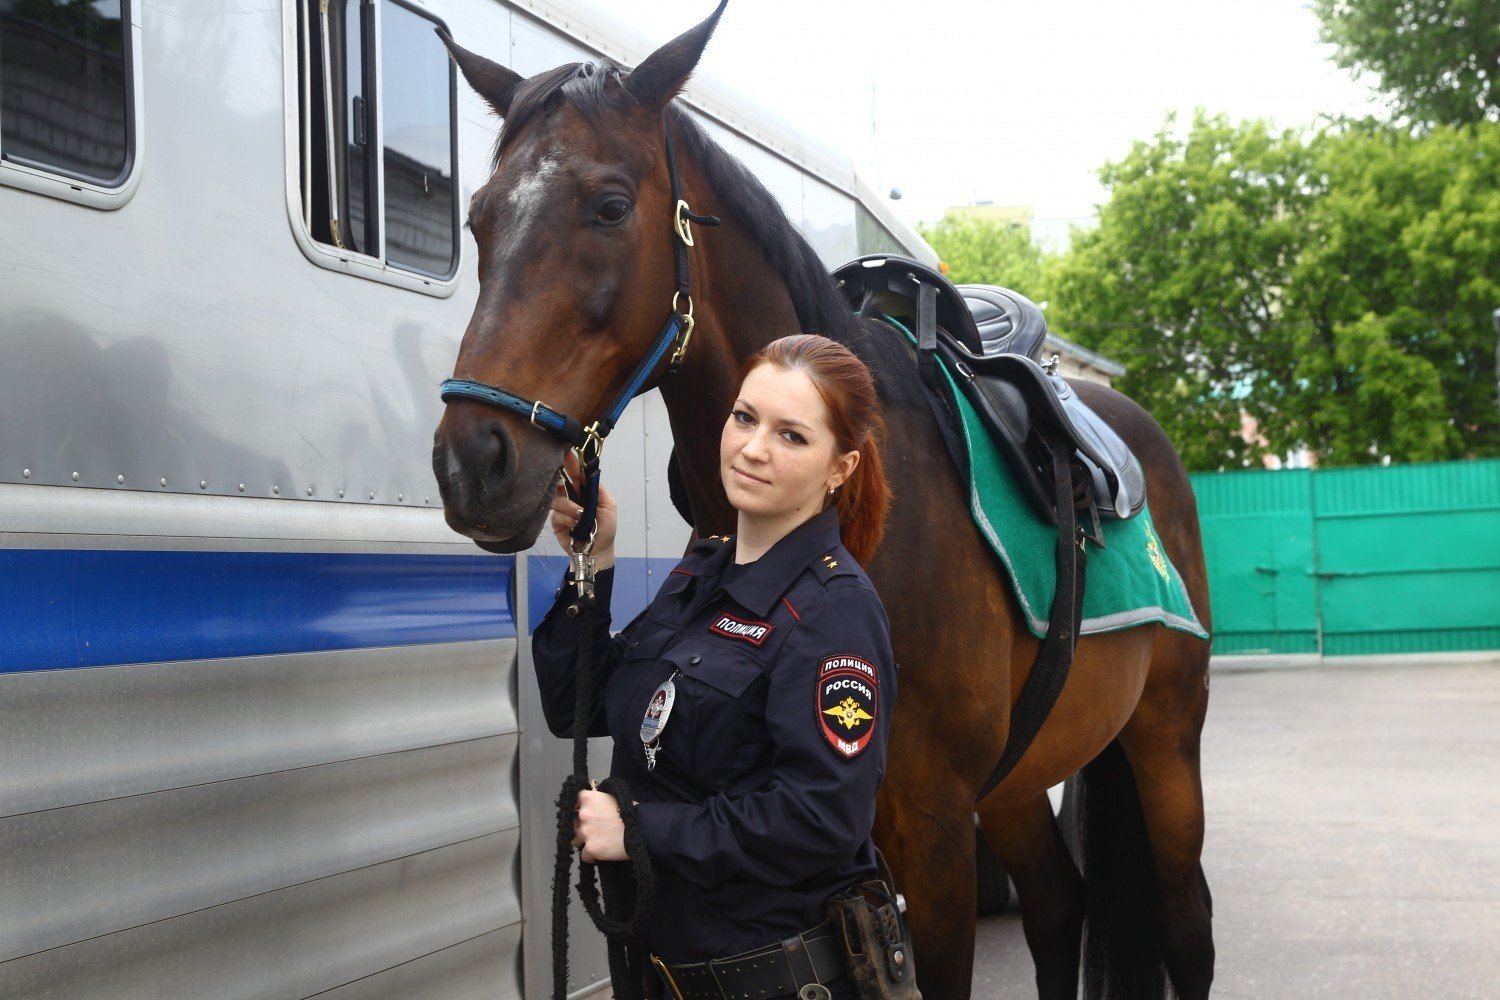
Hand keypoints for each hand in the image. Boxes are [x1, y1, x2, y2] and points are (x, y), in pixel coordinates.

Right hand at [549, 450, 616, 568]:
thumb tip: (587, 474)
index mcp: (585, 490)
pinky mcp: (556, 520)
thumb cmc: (605, 529)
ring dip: (569, 506)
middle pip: (560, 481)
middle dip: (561, 479)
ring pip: (557, 498)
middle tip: (563, 479)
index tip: (566, 454)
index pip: (576, 473)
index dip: (570, 463)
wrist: (596, 551)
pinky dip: (566, 518)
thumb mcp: (609, 506)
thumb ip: (599, 489)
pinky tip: (574, 526)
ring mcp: (562, 508)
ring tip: (580, 516)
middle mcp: (572, 496)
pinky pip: (556, 513)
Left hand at [572, 788, 627, 862]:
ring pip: (576, 840)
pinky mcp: (590, 849)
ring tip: (601, 843)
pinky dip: (592, 856)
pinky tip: (604, 853)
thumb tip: (592, 807)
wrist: (643, 830)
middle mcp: (583, 814)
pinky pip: (585, 856)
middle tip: (597, 831)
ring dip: (586, 842)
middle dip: (583, 827)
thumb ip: (598, 802)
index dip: (581, 809)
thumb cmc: (632, 811)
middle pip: (574, 824)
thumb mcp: (613, 798)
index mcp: (588, 798)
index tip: (588, 815)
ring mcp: (585, 832)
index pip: (575, 803)